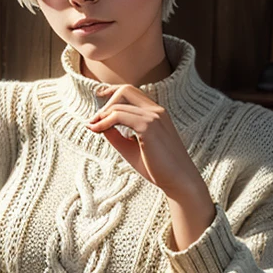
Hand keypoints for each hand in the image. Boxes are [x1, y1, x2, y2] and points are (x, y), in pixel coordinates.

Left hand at [85, 83, 199, 196]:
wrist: (179, 182)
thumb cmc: (158, 168)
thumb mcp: (131, 148)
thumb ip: (116, 134)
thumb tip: (97, 123)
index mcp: (156, 113)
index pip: (132, 92)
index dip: (112, 92)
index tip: (98, 99)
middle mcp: (156, 110)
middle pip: (125, 90)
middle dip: (106, 101)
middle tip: (93, 120)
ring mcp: (154, 116)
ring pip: (119, 104)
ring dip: (101, 115)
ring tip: (92, 127)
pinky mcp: (148, 126)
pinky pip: (119, 116)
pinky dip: (104, 121)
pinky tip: (97, 130)